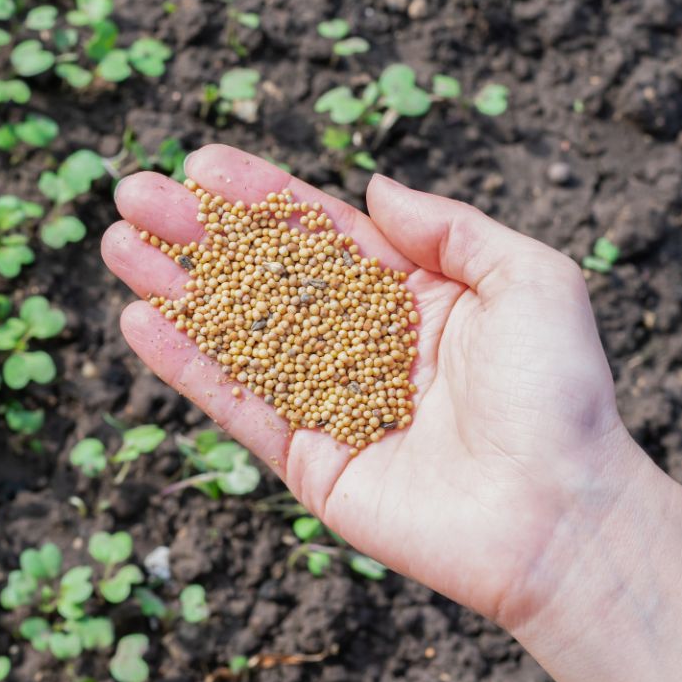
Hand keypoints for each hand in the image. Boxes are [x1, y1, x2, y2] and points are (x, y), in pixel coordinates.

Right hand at [102, 144, 638, 627]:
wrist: (562, 516)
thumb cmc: (559, 393)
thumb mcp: (529, 278)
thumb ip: (450, 227)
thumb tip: (373, 187)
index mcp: (416, 296)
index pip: (323, 235)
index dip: (261, 199)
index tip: (203, 165)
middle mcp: (367, 344)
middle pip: (266, 278)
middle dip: (200, 235)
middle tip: (134, 194)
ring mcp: (334, 404)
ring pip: (240, 336)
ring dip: (177, 291)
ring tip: (119, 246)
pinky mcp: (311, 463)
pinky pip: (240, 406)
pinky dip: (189, 367)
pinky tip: (141, 322)